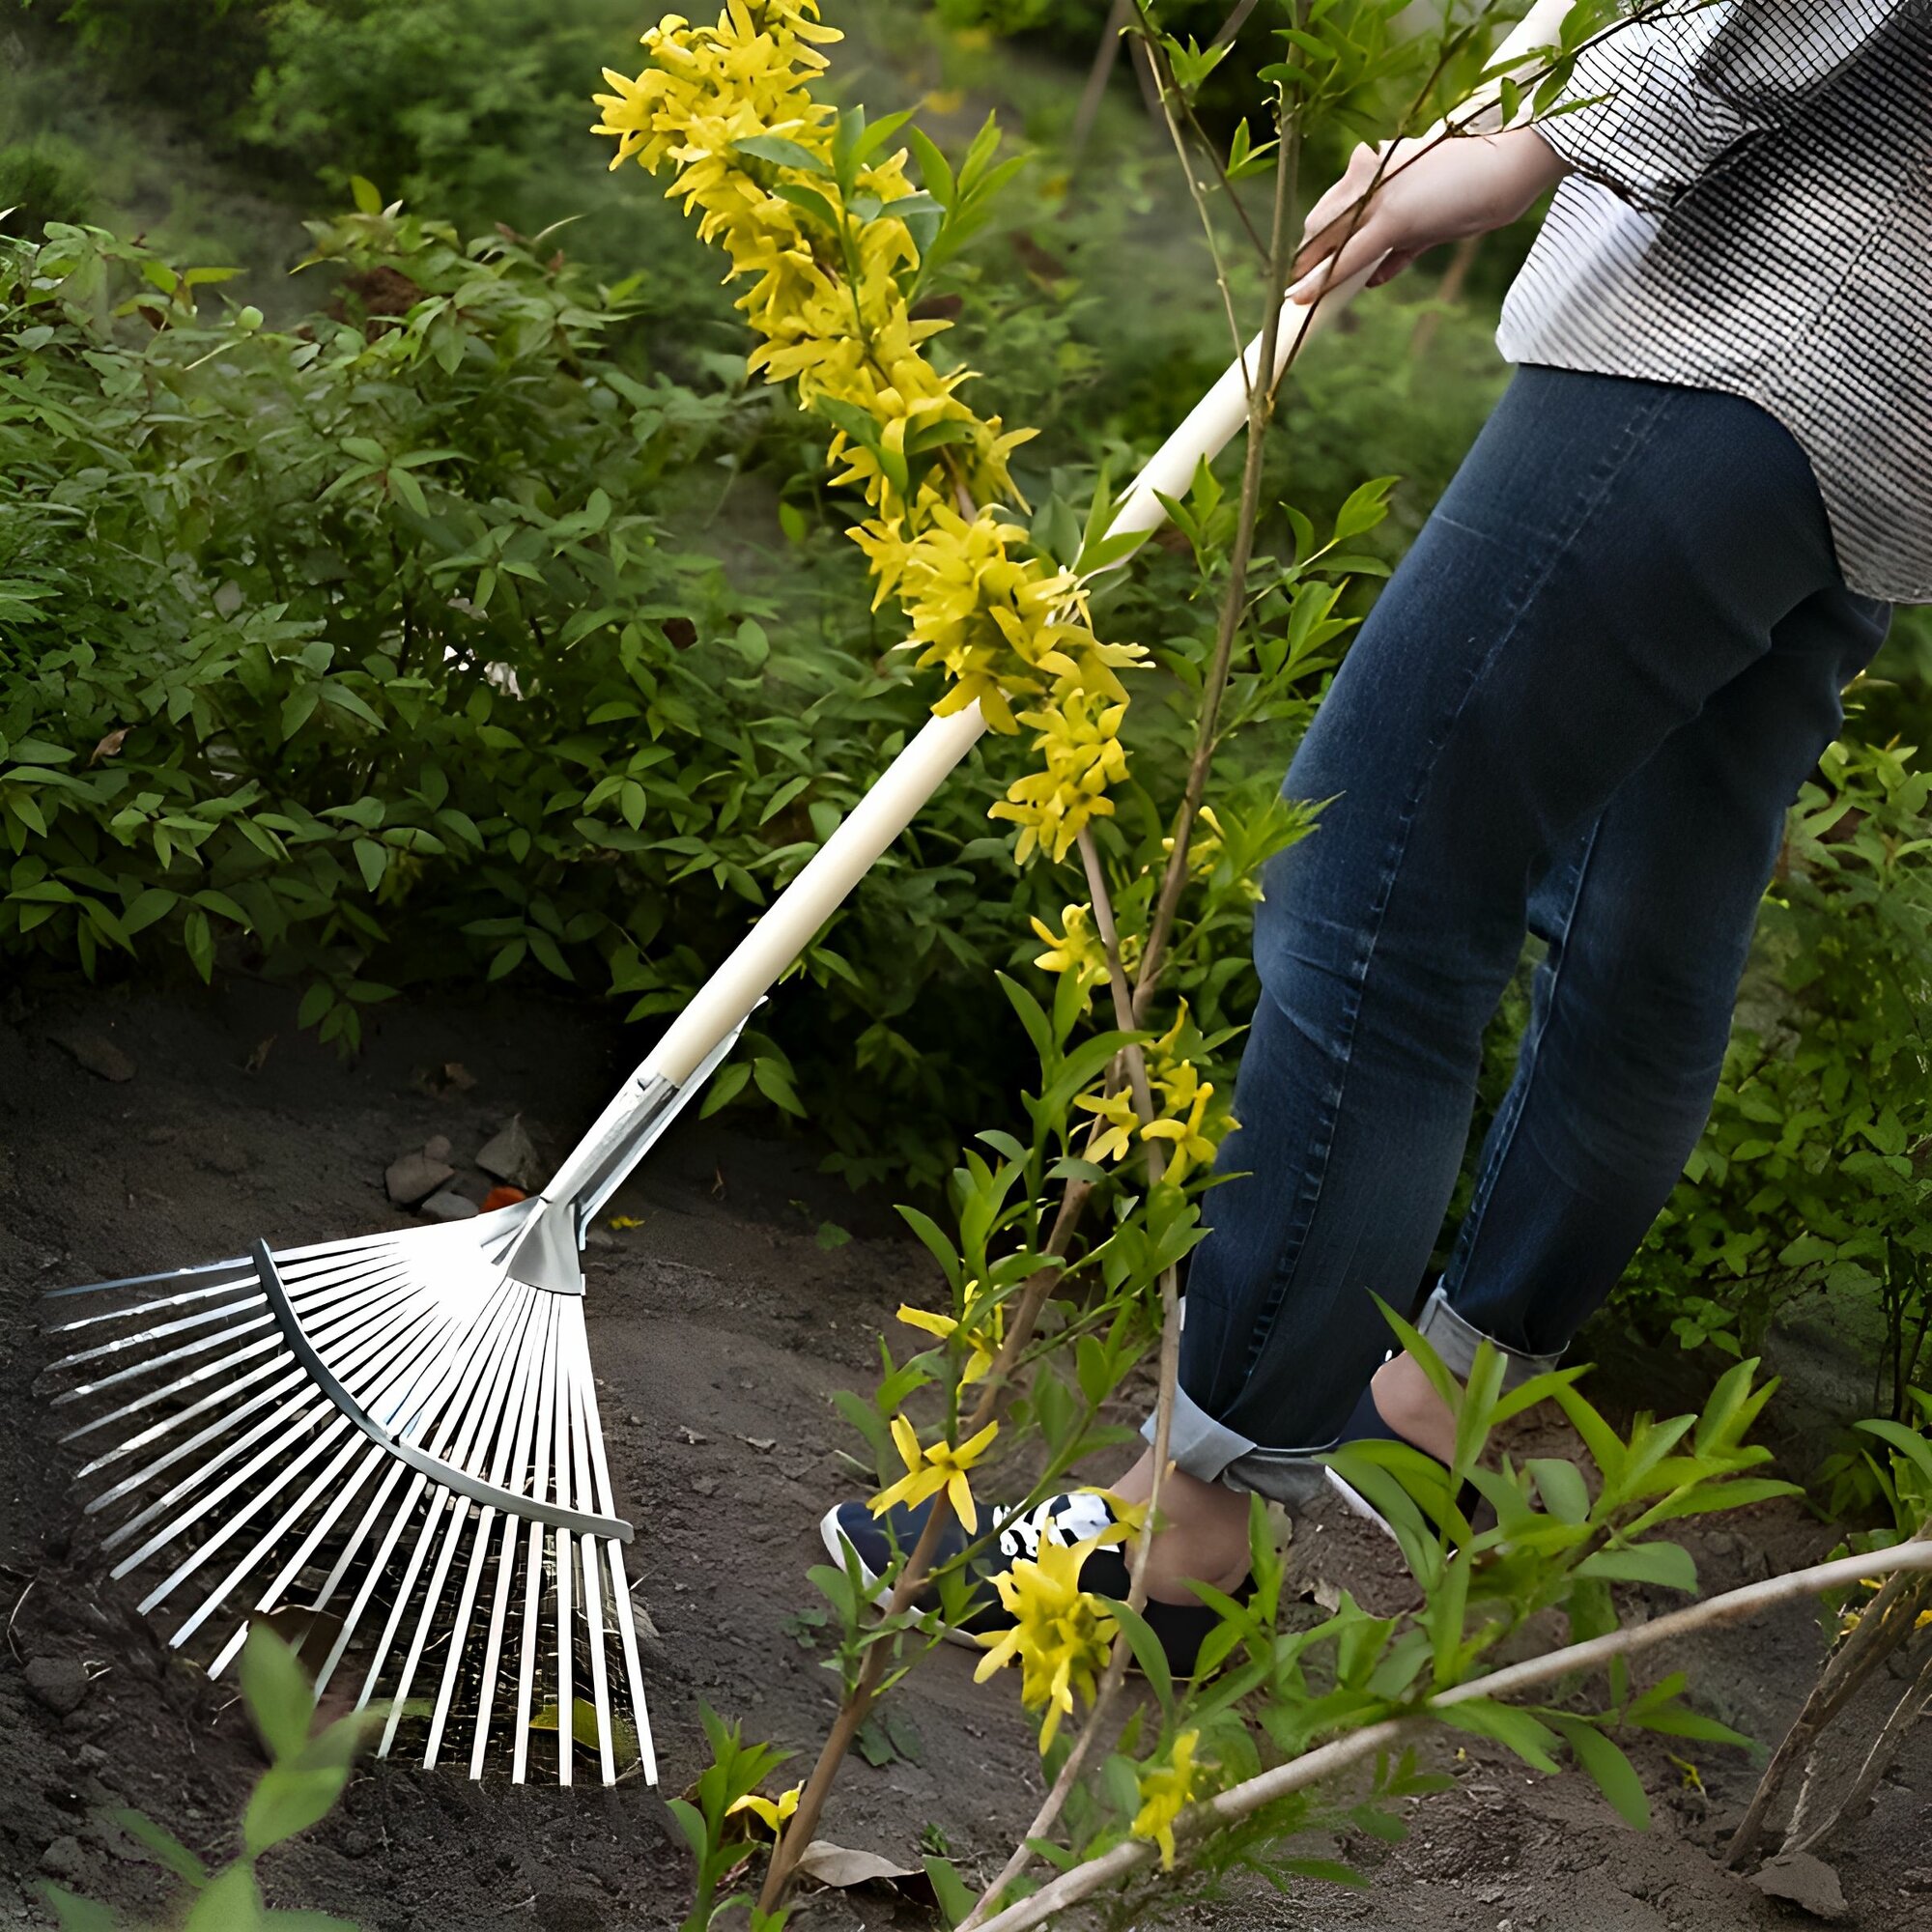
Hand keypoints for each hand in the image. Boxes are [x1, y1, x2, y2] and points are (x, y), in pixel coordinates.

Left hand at [1288, 125, 1568, 304]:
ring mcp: (1381, 193)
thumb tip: (1375, 277)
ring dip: (1309, 269)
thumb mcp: (1431, 217)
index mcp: (1379, 164)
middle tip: (1293, 284)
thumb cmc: (1479, 185)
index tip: (1304, 262)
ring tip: (1292, 297)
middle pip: (1322, 220)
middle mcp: (1372, 172)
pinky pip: (1349, 255)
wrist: (1509, 166)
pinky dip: (1323, 279)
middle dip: (1307, 255)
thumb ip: (1400, 246)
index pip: (1335, 204)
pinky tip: (1303, 296)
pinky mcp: (1394, 218)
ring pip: (1328, 237)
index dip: (1318, 237)